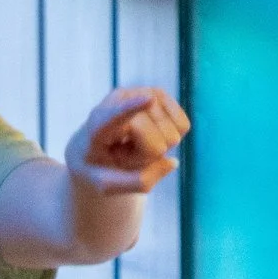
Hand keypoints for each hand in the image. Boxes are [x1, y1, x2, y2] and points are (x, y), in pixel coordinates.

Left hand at [65, 85, 187, 200]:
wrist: (94, 145)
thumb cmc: (98, 166)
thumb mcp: (108, 186)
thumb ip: (138, 181)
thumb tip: (173, 161)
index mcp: (96, 126)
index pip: (116, 116)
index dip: (133, 107)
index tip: (149, 99)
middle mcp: (119, 101)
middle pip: (156, 147)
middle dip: (146, 160)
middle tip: (124, 153)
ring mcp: (140, 93)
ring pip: (171, 137)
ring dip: (156, 149)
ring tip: (133, 143)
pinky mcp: (158, 94)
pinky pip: (183, 125)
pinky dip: (171, 138)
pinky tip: (150, 133)